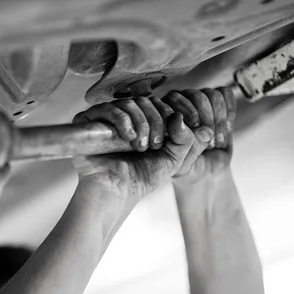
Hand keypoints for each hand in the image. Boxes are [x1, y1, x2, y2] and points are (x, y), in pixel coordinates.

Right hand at [72, 96, 213, 203]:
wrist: (117, 193)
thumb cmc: (142, 178)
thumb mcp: (174, 159)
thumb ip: (189, 141)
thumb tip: (206, 127)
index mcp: (143, 122)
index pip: (159, 103)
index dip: (170, 115)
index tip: (173, 136)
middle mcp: (124, 117)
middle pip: (145, 100)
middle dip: (156, 120)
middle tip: (156, 143)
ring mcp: (105, 120)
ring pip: (128, 103)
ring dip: (141, 122)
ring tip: (142, 145)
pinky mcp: (87, 124)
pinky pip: (105, 109)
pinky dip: (121, 119)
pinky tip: (129, 136)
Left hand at [163, 87, 235, 184]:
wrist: (206, 171)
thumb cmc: (186, 167)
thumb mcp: (179, 160)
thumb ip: (179, 140)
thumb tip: (180, 117)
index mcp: (163, 113)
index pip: (175, 99)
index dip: (188, 115)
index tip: (195, 136)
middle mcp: (178, 102)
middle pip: (197, 95)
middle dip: (207, 121)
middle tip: (209, 144)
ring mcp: (198, 100)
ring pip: (213, 95)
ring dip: (219, 120)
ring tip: (216, 142)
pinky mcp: (216, 101)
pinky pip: (226, 94)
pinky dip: (229, 112)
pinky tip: (226, 128)